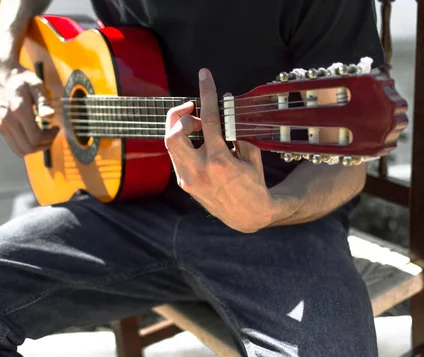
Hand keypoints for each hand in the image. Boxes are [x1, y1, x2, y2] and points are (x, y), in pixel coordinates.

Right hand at [0, 56, 58, 156]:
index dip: (50, 137)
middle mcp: (8, 120)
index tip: (56, 128)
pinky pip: (14, 146)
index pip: (36, 137)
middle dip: (44, 145)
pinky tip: (33, 134)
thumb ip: (43, 101)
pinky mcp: (0, 127)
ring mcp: (2, 125)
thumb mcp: (36, 84)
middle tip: (52, 134)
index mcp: (18, 110)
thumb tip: (50, 116)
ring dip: (36, 148)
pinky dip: (26, 145)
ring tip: (44, 136)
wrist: (1, 73)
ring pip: (21, 150)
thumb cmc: (21, 78)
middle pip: (29, 147)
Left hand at [164, 68, 278, 232]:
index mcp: (219, 161)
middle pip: (173, 133)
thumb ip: (237, 130)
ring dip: (179, 128)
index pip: (207, 119)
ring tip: (197, 125)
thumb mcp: (252, 155)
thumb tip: (226, 104)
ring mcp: (188, 178)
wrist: (246, 215)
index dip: (206, 93)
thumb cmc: (253, 183)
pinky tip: (197, 141)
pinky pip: (176, 155)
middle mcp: (198, 170)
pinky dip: (183, 142)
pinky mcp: (183, 183)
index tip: (204, 76)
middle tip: (193, 109)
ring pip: (170, 144)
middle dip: (179, 114)